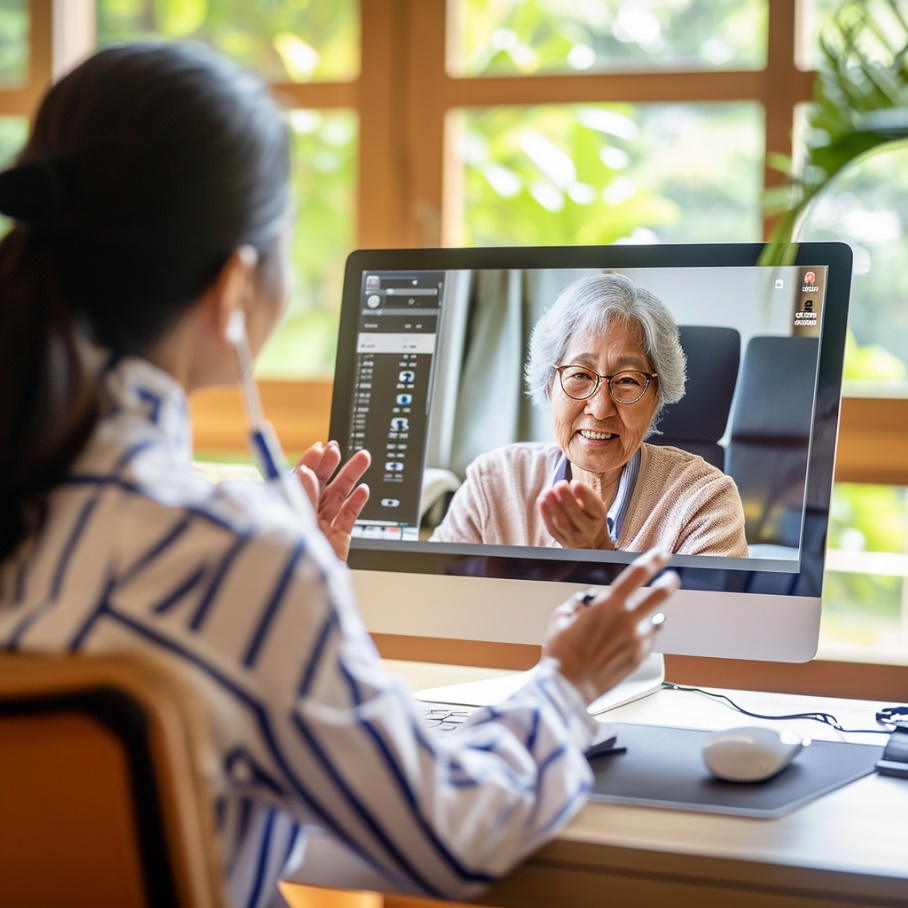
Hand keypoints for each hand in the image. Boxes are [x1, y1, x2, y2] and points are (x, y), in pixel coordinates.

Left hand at [293, 441, 370, 561]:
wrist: (305, 599)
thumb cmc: (287, 564)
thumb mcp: (293, 523)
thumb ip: (301, 497)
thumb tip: (305, 472)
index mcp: (287, 509)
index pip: (298, 479)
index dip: (309, 462)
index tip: (320, 448)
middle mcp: (304, 516)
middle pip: (320, 485)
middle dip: (332, 465)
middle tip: (342, 450)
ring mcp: (321, 528)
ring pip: (338, 497)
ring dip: (351, 477)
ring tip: (363, 460)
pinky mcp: (337, 541)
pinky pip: (348, 517)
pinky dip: (357, 503)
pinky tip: (363, 490)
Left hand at [538, 479, 613, 549]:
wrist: (585, 536)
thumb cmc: (586, 511)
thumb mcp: (591, 501)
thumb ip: (583, 494)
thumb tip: (569, 486)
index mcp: (598, 515)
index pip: (594, 506)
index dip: (585, 494)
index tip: (575, 483)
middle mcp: (588, 529)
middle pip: (577, 515)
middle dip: (567, 500)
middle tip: (560, 485)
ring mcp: (574, 538)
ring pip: (562, 523)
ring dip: (554, 507)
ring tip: (548, 492)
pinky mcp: (561, 540)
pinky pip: (552, 528)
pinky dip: (545, 515)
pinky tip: (541, 500)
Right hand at [541, 550, 679, 704]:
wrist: (569, 688)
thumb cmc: (561, 654)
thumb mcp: (560, 617)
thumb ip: (579, 602)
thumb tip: (590, 600)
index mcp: (608, 606)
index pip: (638, 574)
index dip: (653, 560)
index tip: (661, 553)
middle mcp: (627, 621)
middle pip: (660, 594)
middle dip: (669, 581)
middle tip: (672, 577)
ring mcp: (636, 641)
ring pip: (656, 619)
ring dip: (655, 613)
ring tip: (653, 613)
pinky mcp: (639, 659)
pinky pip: (649, 640)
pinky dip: (646, 634)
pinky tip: (640, 635)